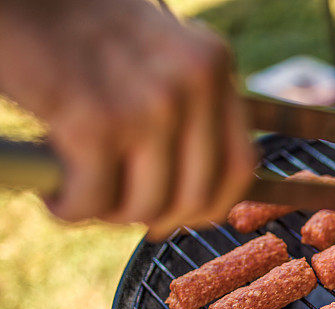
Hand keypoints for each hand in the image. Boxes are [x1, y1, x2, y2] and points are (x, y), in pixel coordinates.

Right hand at [0, 0, 254, 238]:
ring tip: (77, 192)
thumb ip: (186, 105)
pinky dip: (68, 208)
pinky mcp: (95, 122)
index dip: (211, 205)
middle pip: (196, 195)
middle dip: (152, 216)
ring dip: (107, 213)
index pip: (240, 164)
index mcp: (211, 63)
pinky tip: (52, 192)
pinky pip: (93, 200)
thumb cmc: (77, 25)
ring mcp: (149, 104)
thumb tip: (194, 191)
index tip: (180, 215)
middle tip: (116, 208)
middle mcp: (192, 82)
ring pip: (145, 205)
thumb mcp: (156, 51)